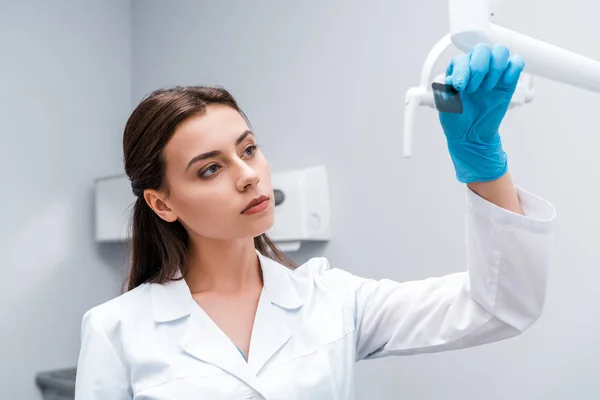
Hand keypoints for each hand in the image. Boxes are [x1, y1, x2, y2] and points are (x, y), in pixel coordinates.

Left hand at [438, 43, 524, 182]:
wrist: (471, 135)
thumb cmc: (456, 119)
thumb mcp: (445, 108)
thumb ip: (445, 93)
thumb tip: (447, 80)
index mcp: (457, 70)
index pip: (462, 59)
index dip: (462, 70)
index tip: (460, 87)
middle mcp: (475, 67)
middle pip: (482, 49)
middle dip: (478, 67)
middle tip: (473, 89)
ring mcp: (493, 73)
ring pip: (500, 51)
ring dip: (495, 68)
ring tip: (487, 88)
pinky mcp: (508, 81)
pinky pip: (516, 63)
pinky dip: (512, 70)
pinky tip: (503, 85)